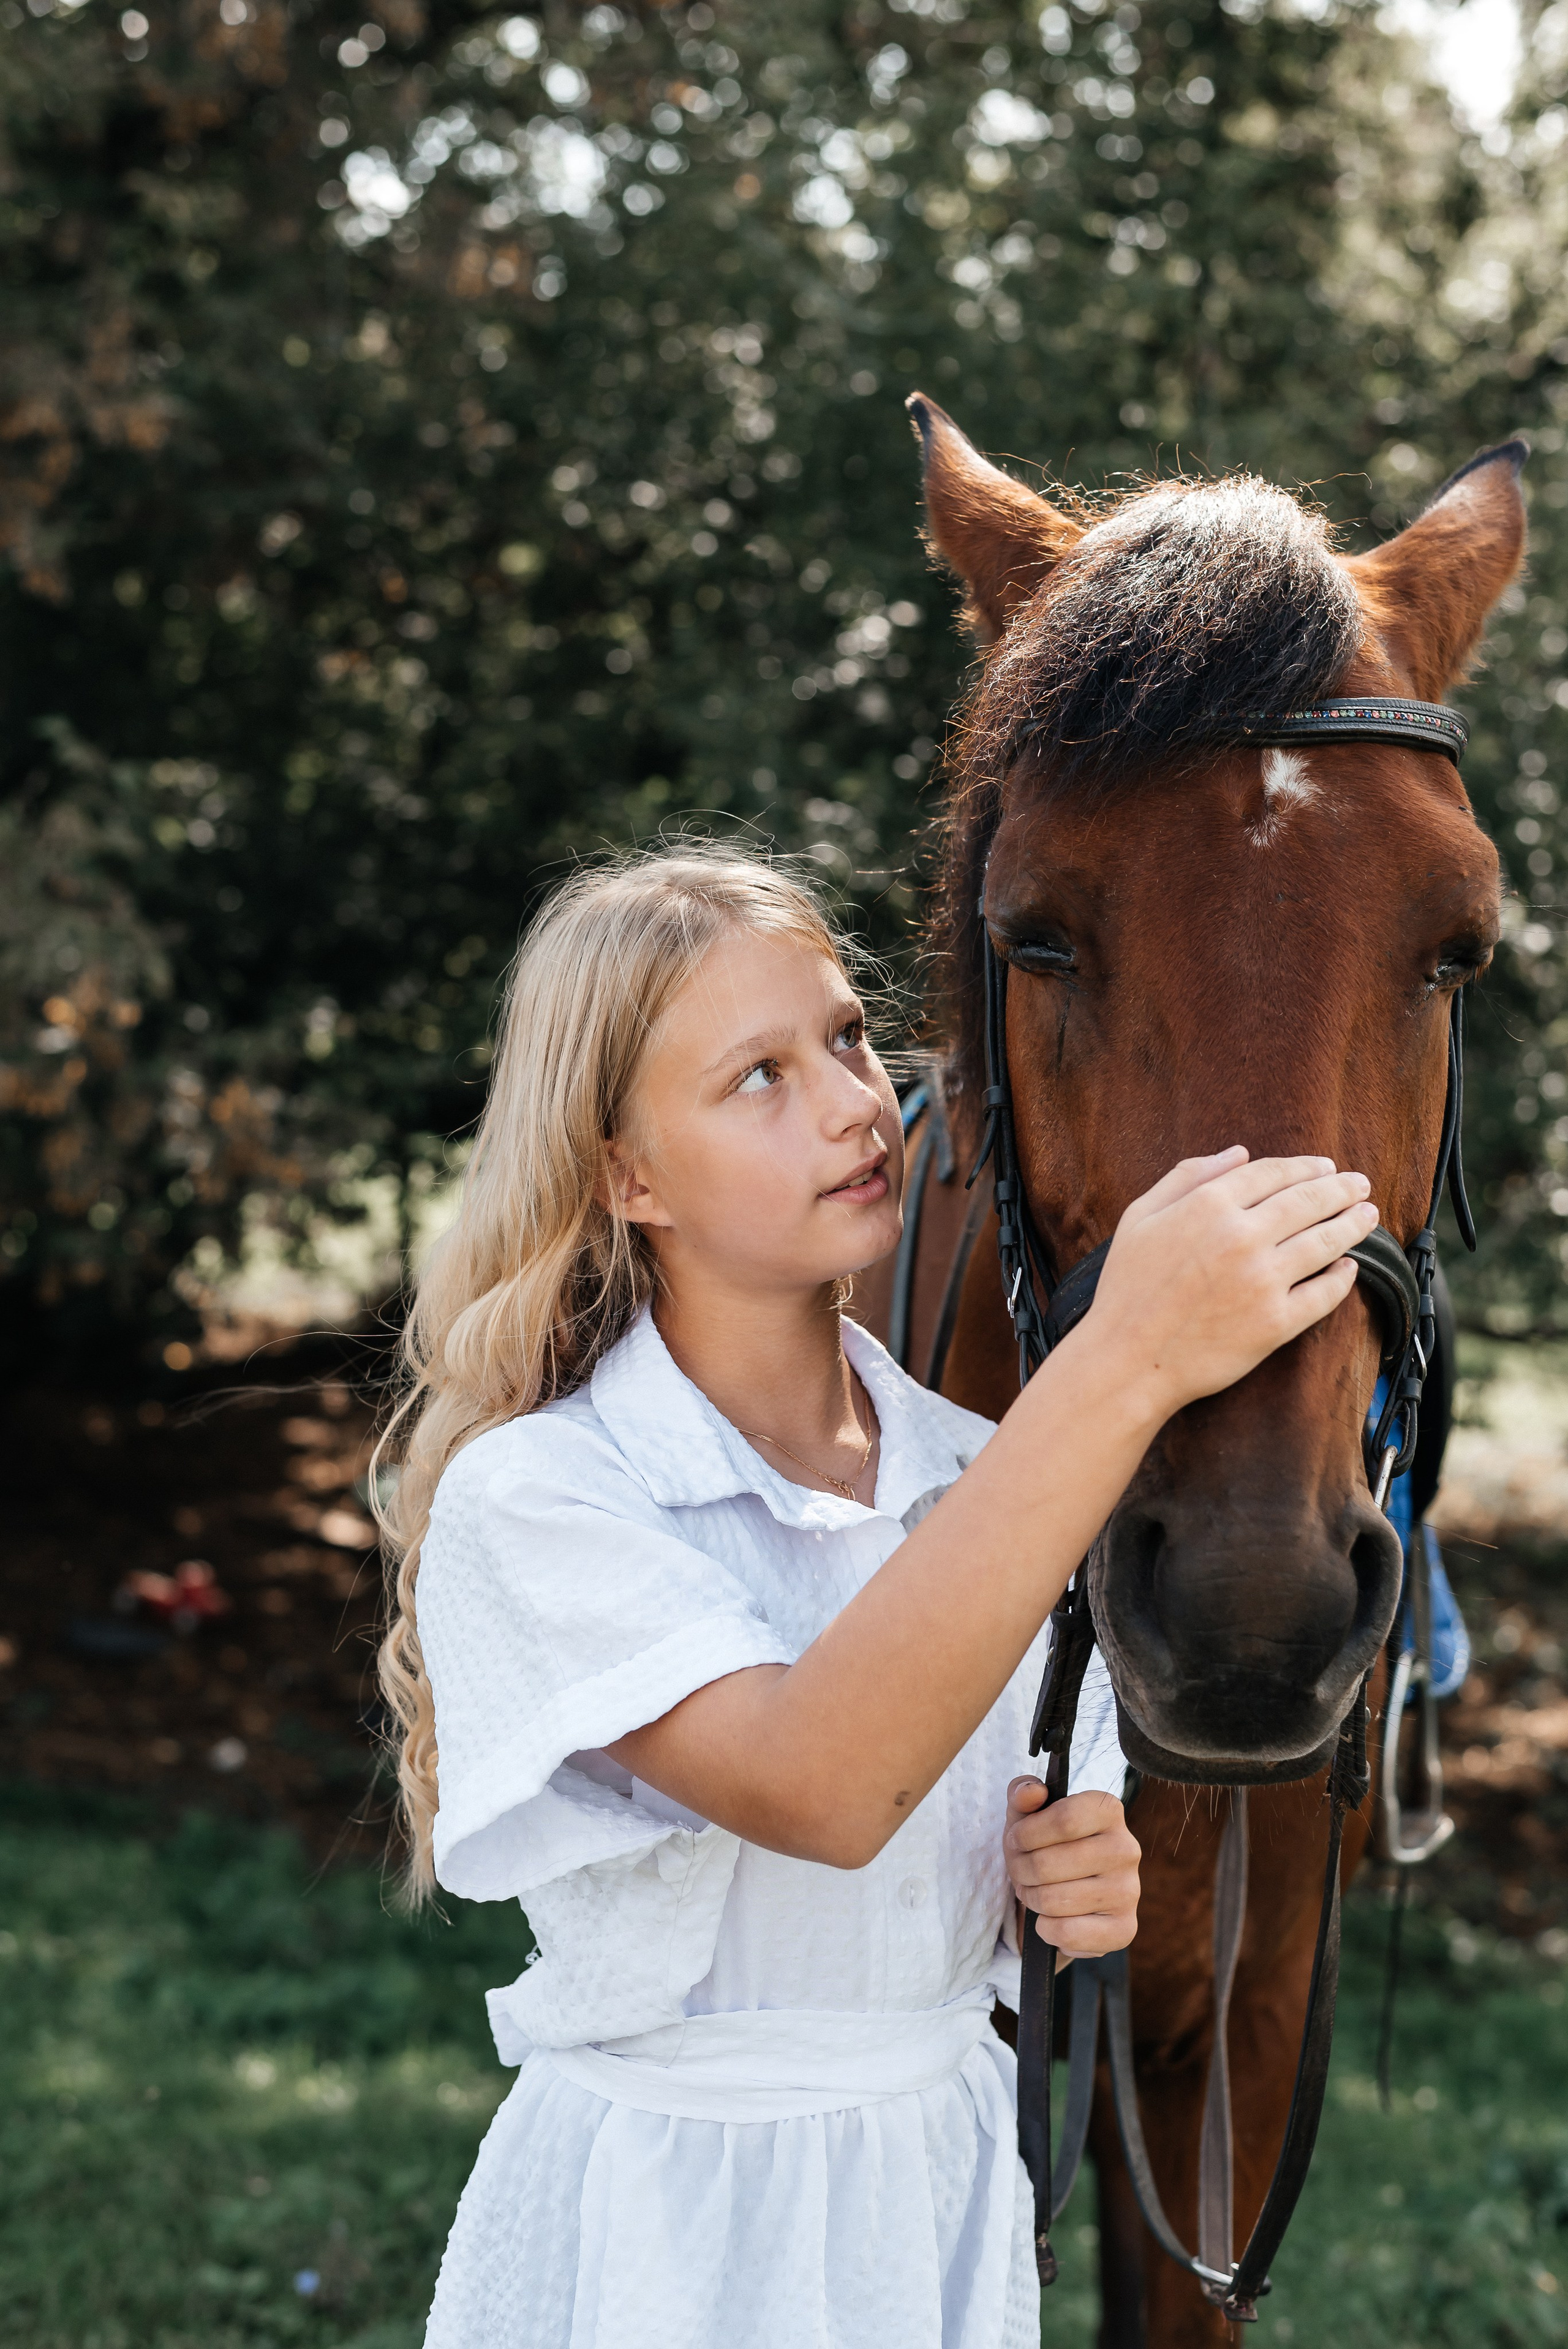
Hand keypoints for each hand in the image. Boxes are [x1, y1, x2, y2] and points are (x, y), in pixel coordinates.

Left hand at [1004, 1779, 1140, 1959]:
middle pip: (1049, 1863)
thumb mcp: (1026, 1815)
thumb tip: (1032, 1792)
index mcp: (1108, 1811)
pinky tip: (1051, 1919)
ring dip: (1031, 1899)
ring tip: (1034, 1892)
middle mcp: (1127, 1848)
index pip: (1063, 1819)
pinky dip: (1046, 1929)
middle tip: (1021, 1872)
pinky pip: (1067, 1933)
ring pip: (1054, 1900)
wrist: (1062, 1896)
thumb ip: (1022, 1794)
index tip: (1017, 1840)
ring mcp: (1130, 1891)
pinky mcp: (1124, 1929)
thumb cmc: (1043, 1847)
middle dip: (1021, 1871)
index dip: (1027, 1833)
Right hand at [1079, 1148, 1378, 1422]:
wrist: (1127, 1359)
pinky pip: (1323, 1295)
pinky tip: (1350, 1268)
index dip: (1305, 1167)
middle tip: (1360, 1185)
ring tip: (1369, 1215)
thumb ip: (1187, 1177)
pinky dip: (1342, 1279)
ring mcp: (1262, 1281)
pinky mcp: (1275, 1323)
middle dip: (1341, 1189)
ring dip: (1353, 1225)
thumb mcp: (1139, 1216)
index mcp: (1208, 1205)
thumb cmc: (1128, 1287)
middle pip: (1308, 1201)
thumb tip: (1238, 1153)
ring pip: (1324, 1243)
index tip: (1326, 1167)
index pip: (1273, 1173)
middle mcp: (1241, 1236)